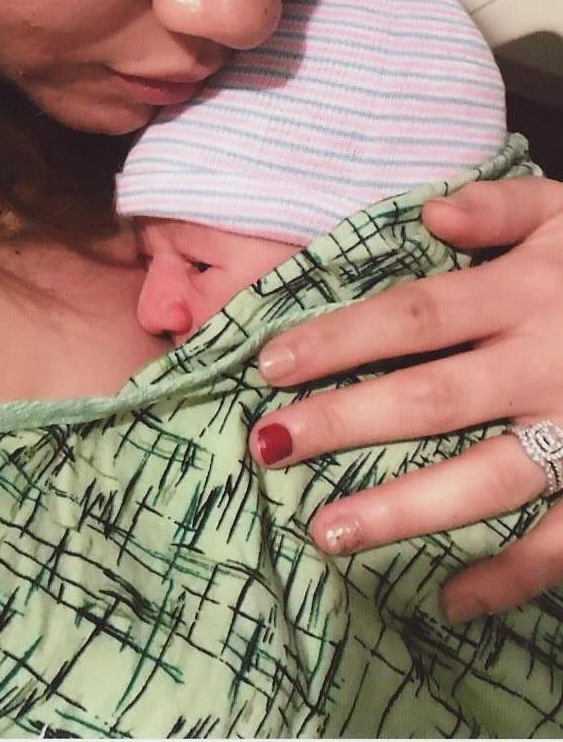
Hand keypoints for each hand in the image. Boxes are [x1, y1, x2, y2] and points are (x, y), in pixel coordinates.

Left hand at [248, 176, 562, 622]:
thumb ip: (504, 207)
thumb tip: (432, 213)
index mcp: (524, 294)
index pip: (415, 314)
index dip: (340, 338)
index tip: (270, 363)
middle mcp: (545, 365)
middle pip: (432, 398)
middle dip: (346, 422)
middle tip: (270, 446)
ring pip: (486, 477)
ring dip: (406, 509)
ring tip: (327, 533)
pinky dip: (513, 576)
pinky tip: (452, 599)